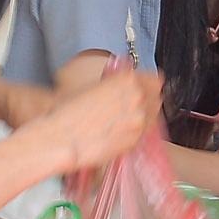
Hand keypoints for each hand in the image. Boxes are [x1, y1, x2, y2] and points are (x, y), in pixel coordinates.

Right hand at [40, 71, 161, 170]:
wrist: (61, 138)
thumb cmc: (69, 113)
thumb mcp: (94, 86)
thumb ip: (117, 83)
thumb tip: (126, 82)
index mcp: (128, 80)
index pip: (154, 78)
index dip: (146, 82)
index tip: (141, 85)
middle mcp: (138, 98)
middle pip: (156, 95)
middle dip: (146, 97)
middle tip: (131, 102)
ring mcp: (139, 120)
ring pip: (153, 113)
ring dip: (143, 113)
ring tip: (124, 117)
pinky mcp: (136, 140)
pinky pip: (144, 131)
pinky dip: (137, 129)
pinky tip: (120, 129)